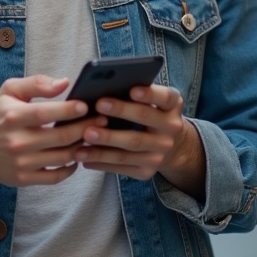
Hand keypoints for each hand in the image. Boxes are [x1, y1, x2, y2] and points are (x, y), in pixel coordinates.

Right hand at [0, 75, 102, 208]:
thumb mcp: (10, 91)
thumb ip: (37, 83)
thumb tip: (65, 82)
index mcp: (14, 116)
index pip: (46, 113)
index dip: (69, 110)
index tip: (86, 106)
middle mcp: (17, 141)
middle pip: (61, 137)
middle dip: (86, 128)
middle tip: (103, 121)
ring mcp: (21, 163)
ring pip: (62, 157)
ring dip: (82, 147)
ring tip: (94, 136)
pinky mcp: (23, 179)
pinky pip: (55, 177)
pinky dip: (71, 168)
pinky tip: (76, 156)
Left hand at [72, 84, 200, 189]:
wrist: (169, 147)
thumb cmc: (150, 114)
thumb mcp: (153, 101)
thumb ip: (135, 92)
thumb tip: (104, 85)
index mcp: (173, 105)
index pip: (165, 97)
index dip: (150, 94)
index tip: (132, 90)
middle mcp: (171, 129)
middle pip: (144, 118)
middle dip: (120, 111)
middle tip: (97, 106)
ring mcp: (160, 152)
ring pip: (130, 146)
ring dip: (105, 141)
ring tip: (84, 135)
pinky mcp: (147, 171)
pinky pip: (121, 166)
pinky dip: (101, 162)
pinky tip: (85, 157)